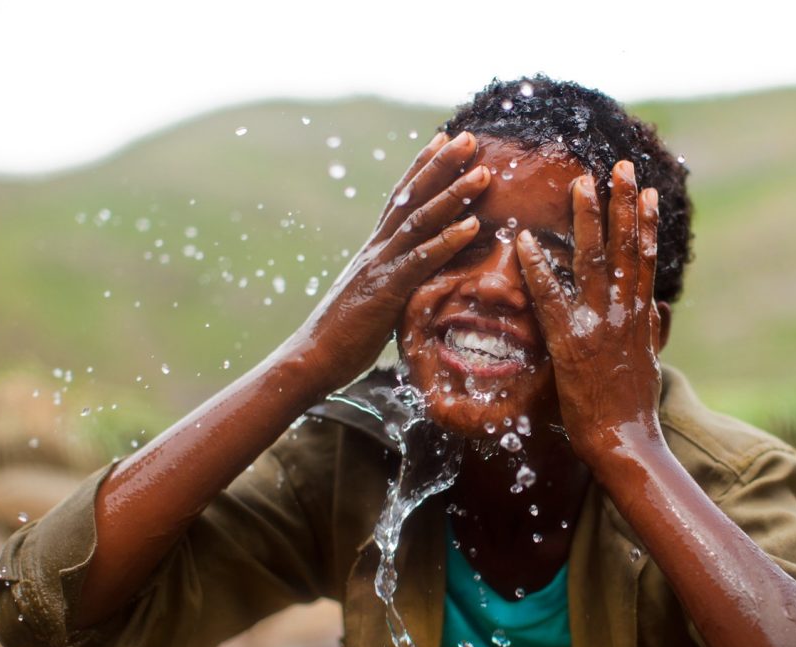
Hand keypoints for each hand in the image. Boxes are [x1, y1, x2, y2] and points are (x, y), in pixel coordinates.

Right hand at [288, 131, 487, 390]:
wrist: (311, 360)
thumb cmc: (342, 339)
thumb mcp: (374, 302)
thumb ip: (394, 284)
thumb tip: (415, 281)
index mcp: (374, 250)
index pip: (400, 199)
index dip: (421, 167)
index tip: (442, 139)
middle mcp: (376, 249)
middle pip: (412, 197)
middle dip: (441, 164)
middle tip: (468, 137)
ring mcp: (380, 267)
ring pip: (420, 221)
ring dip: (453, 194)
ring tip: (483, 172)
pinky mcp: (386, 291)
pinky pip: (420, 260)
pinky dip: (447, 240)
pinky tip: (471, 224)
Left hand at [516, 160, 662, 461]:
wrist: (624, 440)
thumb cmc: (634, 407)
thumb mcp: (650, 361)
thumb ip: (650, 330)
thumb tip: (656, 308)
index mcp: (640, 315)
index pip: (645, 258)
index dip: (645, 222)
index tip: (646, 190)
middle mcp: (623, 312)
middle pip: (625, 247)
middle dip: (622, 204)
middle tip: (619, 167)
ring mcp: (597, 324)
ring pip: (594, 261)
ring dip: (588, 219)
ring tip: (581, 183)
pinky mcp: (570, 342)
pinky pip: (550, 296)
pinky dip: (537, 267)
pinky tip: (525, 240)